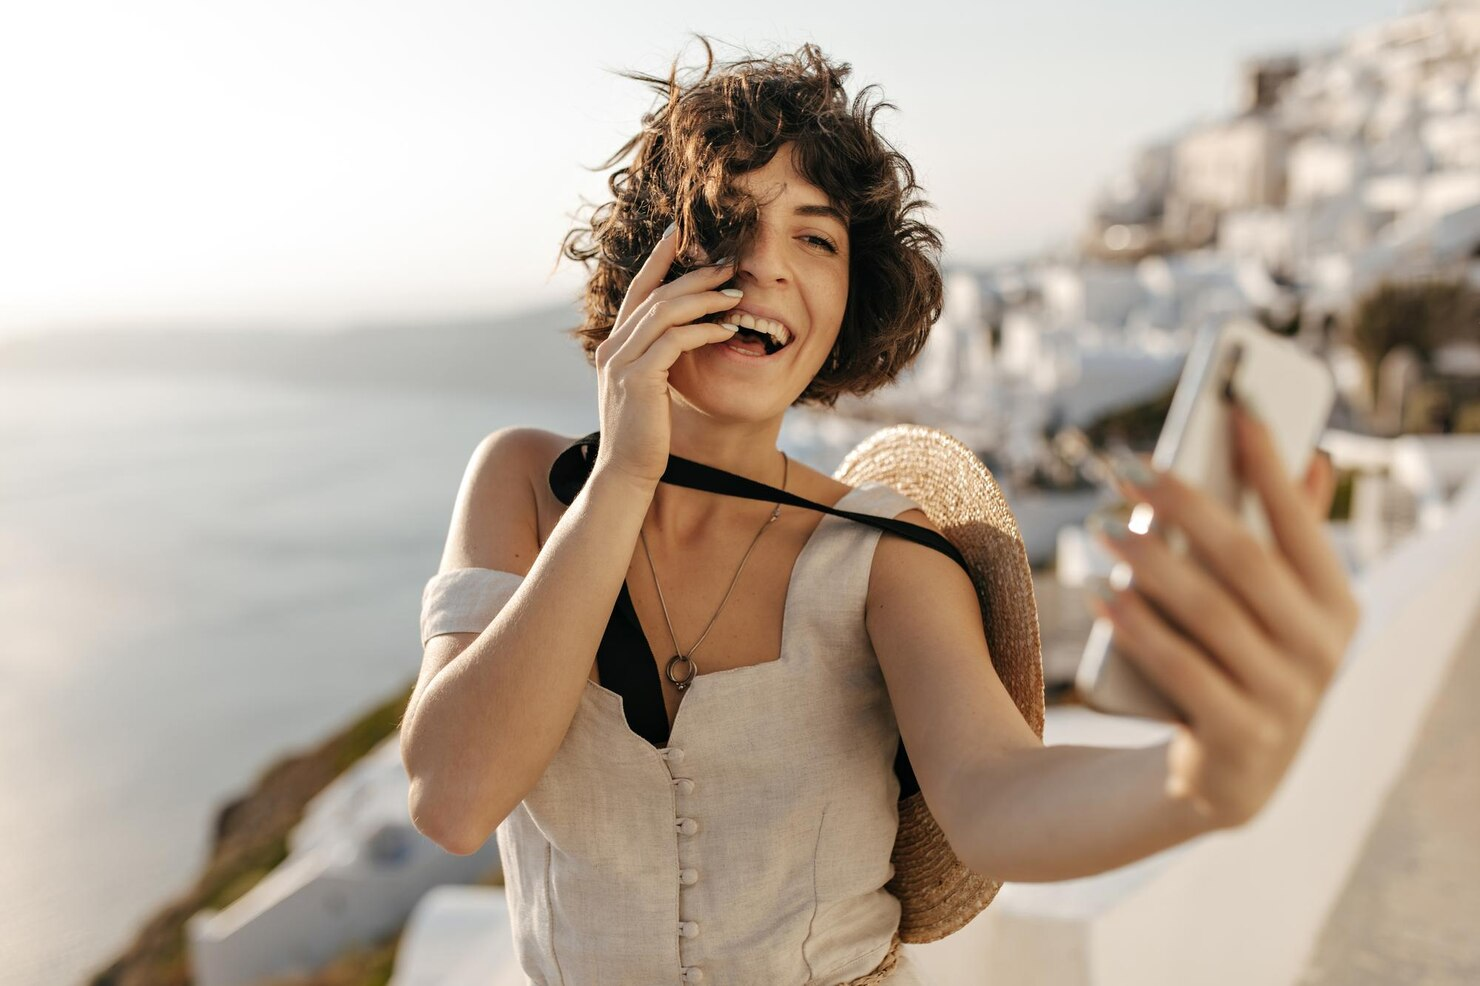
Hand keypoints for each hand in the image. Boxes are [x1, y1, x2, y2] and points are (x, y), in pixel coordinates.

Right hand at [592, 224, 742, 489]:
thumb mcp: (646, 390)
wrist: (625, 474)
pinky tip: (726, 329)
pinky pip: (675, 341)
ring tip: (735, 294)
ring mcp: (621, 361)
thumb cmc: (643, 437)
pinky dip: (703, 330)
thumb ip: (654, 361)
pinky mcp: (638, 378)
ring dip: (704, 298)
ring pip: (665, 312)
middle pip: (655, 295)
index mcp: (613, 347)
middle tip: (727, 265)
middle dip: (692, 275)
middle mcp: (612, 348)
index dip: (657, 261)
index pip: (637, 292)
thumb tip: (680, 339)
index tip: (679, 236)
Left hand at [1088, 401, 1361, 828]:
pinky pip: (1179, 670)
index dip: (1271, 467)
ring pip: (1207, 614)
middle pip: (1245, 562)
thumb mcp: (1274, 609)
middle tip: (1127, 470)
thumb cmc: (1244, 663)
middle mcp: (1322, 653)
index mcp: (1338, 608)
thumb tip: (1315, 456)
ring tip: (1102, 525)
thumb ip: (1288, 538)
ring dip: (1149, 562)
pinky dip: (1136, 626)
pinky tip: (1100, 590)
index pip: (1302, 525)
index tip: (1235, 409)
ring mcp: (1285, 701)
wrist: (1227, 778)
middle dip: (1185, 507)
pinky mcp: (1237, 741)